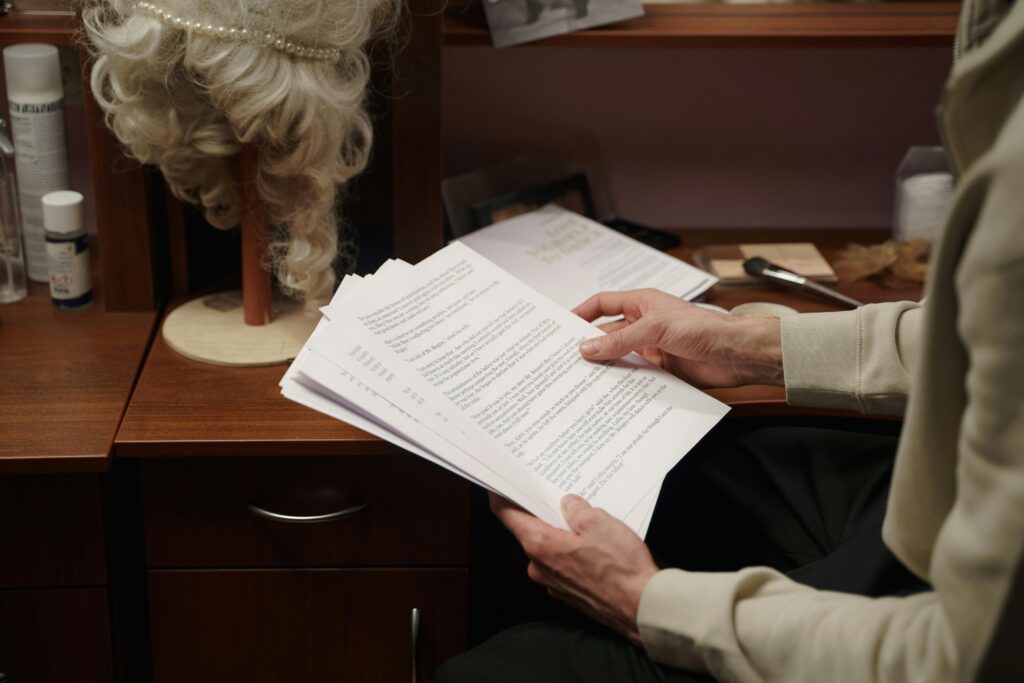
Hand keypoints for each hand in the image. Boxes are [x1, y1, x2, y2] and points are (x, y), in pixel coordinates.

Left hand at [490, 492, 658, 644]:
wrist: (641, 607)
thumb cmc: (620, 568)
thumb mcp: (598, 522)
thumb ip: (576, 509)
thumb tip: (568, 504)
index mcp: (540, 545)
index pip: (507, 515)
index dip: (501, 496)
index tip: (499, 485)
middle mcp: (540, 566)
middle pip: (530, 531)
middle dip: (543, 514)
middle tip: (558, 496)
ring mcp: (553, 582)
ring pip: (550, 548)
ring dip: (562, 535)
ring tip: (588, 524)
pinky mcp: (569, 592)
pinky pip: (563, 564)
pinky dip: (572, 553)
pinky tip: (595, 547)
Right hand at [572, 289, 783, 387]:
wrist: (735, 354)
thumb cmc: (703, 328)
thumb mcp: (655, 328)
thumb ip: (620, 339)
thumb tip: (587, 348)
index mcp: (641, 304)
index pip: (603, 304)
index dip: (582, 313)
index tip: (561, 326)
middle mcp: (644, 325)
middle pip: (607, 334)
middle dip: (588, 345)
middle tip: (565, 359)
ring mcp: (651, 348)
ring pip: (618, 357)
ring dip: (604, 367)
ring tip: (580, 379)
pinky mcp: (659, 370)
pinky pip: (634, 376)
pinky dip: (621, 383)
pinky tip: (609, 392)